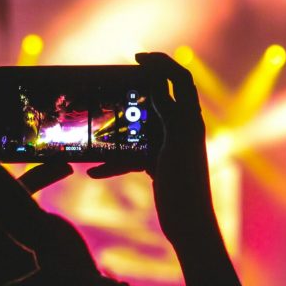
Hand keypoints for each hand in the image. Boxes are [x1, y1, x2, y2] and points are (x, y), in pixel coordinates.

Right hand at [87, 52, 214, 242]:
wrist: (189, 226)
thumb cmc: (186, 185)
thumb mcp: (175, 145)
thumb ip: (168, 113)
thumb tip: (156, 84)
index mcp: (190, 120)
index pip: (180, 79)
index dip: (162, 64)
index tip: (136, 59)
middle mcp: (181, 130)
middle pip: (156, 100)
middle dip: (134, 93)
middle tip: (111, 87)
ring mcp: (169, 148)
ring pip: (139, 130)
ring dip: (118, 133)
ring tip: (96, 133)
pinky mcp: (158, 166)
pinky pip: (133, 157)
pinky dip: (115, 163)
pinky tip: (95, 172)